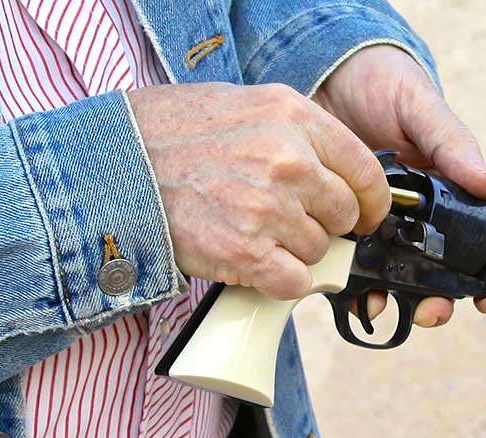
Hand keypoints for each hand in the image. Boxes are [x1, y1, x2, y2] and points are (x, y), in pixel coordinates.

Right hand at [128, 83, 389, 299]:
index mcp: (296, 118)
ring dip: (293, 252)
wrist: (115, 165)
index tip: (364, 215)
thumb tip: (340, 176)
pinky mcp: (247, 252)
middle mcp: (290, 161)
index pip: (366, 172)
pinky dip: (279, 282)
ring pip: (317, 251)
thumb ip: (300, 135)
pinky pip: (294, 283)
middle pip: (343, 216)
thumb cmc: (176, 133)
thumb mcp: (249, 107)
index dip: (370, 202)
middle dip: (323, 225)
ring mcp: (269, 208)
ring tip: (252, 233)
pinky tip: (253, 263)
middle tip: (287, 221)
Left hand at [313, 45, 485, 325]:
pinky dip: (350, 290)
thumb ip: (453, 146)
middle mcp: (419, 221)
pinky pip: (350, 270)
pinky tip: (349, 295)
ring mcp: (379, 229)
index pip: (484, 247)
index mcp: (450, 196)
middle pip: (440, 278)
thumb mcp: (423, 110)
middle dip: (441, 304)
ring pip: (396, 283)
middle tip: (432, 310)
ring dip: (395, 303)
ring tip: (382, 305)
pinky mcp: (342, 229)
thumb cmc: (385, 88)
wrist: (325, 74)